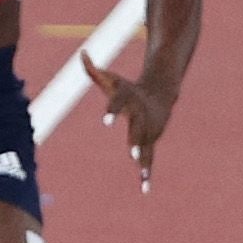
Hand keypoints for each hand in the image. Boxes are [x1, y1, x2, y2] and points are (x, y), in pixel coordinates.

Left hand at [94, 66, 174, 185]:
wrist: (160, 95)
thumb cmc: (128, 88)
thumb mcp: (111, 78)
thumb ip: (93, 69)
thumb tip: (82, 53)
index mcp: (129, 99)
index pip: (118, 104)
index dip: (111, 112)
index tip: (104, 122)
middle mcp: (141, 116)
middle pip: (137, 130)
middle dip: (135, 141)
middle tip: (131, 153)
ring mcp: (148, 130)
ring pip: (146, 147)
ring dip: (143, 162)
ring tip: (141, 175)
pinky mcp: (151, 142)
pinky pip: (148, 160)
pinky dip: (146, 174)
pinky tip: (144, 189)